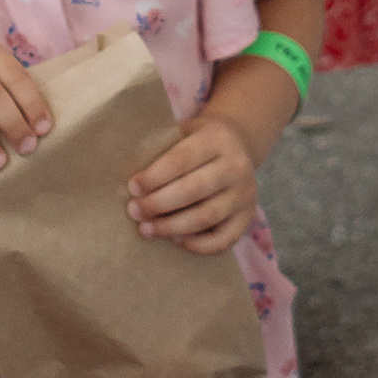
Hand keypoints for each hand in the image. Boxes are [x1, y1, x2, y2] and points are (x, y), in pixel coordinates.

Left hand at [125, 111, 259, 254]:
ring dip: (172, 227)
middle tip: (134, 211)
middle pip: (194, 190)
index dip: (155, 176)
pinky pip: (223, 239)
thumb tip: (128, 182)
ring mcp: (245, 194)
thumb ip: (161, 149)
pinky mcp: (248, 217)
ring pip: (207, 217)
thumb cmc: (197, 141)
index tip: (132, 188)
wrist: (238, 144)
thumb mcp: (183, 132)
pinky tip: (174, 240)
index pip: (182, 159)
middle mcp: (237, 166)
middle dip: (159, 204)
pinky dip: (197, 245)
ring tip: (146, 229)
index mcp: (217, 140)